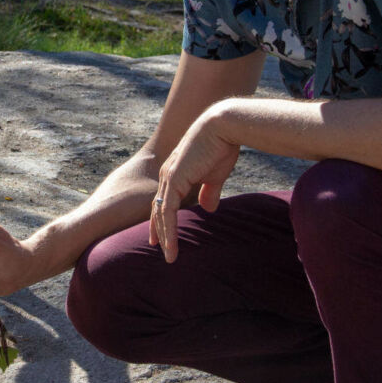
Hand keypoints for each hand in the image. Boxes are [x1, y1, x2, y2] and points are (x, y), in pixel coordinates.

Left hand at [150, 107, 239, 262]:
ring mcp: (169, 177)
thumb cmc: (222, 147)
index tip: (161, 235)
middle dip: (158, 230)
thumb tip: (209, 208)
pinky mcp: (175, 180)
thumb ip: (209, 191)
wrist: (223, 127)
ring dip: (165, 236)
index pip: (164, 200)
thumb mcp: (215, 175)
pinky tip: (171, 245)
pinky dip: (169, 230)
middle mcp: (167, 175)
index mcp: (175, 172)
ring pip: (161, 213)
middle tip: (158, 248)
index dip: (162, 218)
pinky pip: (168, 211)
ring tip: (169, 255)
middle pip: (158, 208)